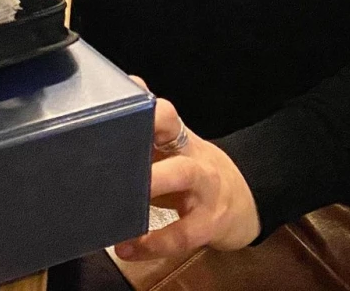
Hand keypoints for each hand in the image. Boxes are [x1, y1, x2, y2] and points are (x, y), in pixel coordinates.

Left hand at [114, 90, 259, 264]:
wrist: (242, 201)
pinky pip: (183, 233)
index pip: (163, 112)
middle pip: (173, 131)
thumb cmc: (191, 172)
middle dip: (144, 138)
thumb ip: (140, 133)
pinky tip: (128, 248)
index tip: (111, 109)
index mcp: (177, 137)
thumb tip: (106, 101)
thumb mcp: (169, 151)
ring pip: (182, 176)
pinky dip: (154, 243)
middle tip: (113, 156)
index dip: (142, 107)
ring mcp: (204, 188)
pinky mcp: (209, 223)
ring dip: (152, 186)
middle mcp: (192, 156)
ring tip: (120, 206)